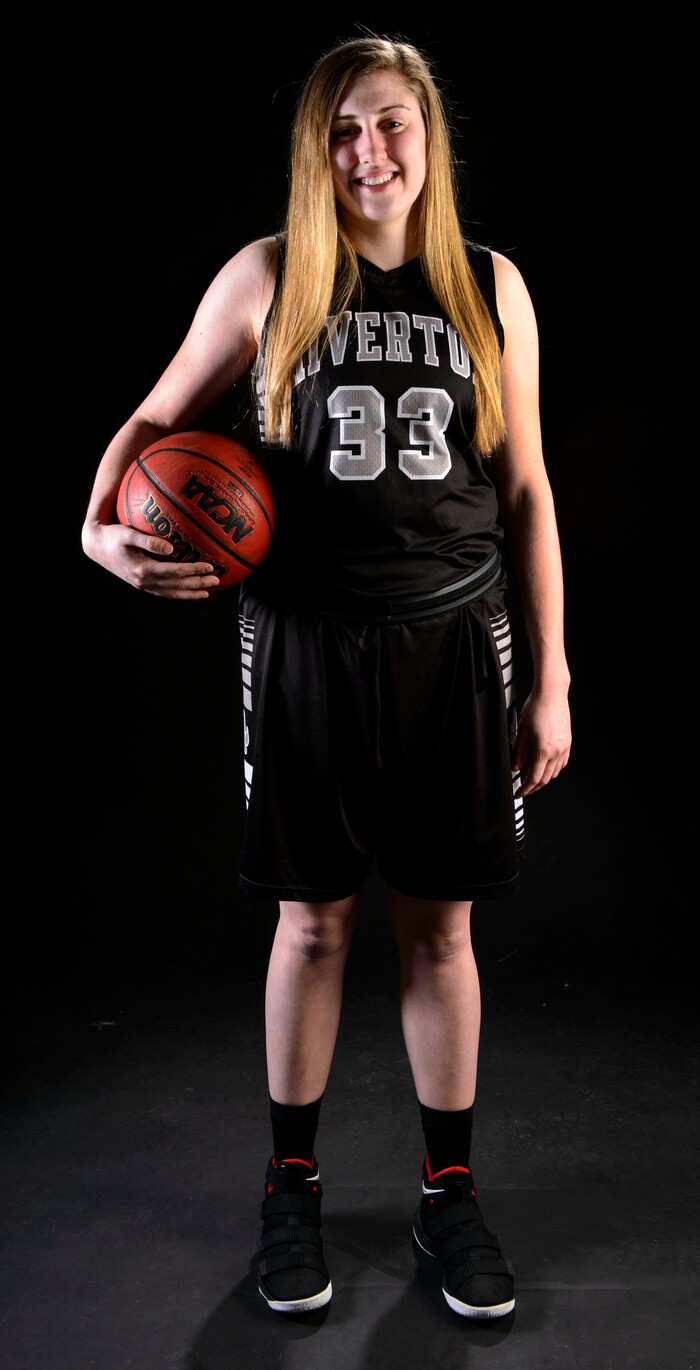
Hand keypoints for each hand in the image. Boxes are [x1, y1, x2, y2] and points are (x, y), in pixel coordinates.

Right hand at [82, 521, 219, 599]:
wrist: (96, 546)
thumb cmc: (113, 536)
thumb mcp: (128, 534)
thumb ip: (148, 541)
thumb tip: (170, 548)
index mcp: (144, 570)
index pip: (175, 572)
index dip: (194, 570)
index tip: (210, 566)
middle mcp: (145, 581)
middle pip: (177, 585)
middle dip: (198, 584)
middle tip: (217, 580)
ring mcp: (143, 585)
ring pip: (172, 593)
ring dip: (190, 593)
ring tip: (207, 592)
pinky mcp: (142, 584)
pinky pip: (164, 592)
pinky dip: (178, 593)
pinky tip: (187, 591)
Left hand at [512, 685, 570, 796]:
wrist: (552, 694)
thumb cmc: (536, 707)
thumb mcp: (521, 731)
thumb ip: (519, 752)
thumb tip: (516, 767)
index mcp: (543, 750)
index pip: (534, 778)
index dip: (525, 789)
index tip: (519, 793)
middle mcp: (556, 751)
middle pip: (545, 779)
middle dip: (533, 787)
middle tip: (524, 789)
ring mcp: (564, 747)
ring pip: (554, 773)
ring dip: (543, 779)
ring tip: (533, 779)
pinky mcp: (568, 743)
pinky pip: (562, 763)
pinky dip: (553, 770)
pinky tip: (546, 767)